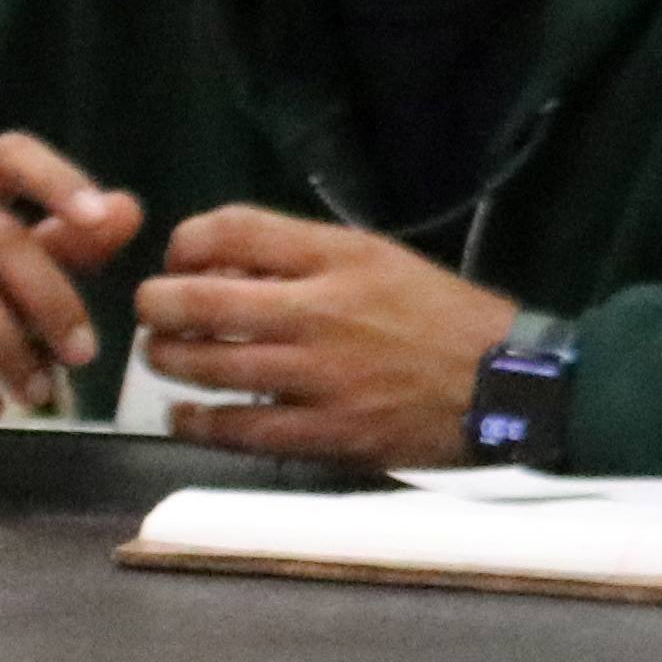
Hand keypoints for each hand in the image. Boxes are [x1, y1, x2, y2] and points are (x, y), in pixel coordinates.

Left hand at [122, 206, 517, 467]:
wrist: (509, 384)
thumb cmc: (443, 316)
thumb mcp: (380, 259)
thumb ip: (305, 257)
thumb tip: (224, 265)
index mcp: (338, 257)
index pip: (234, 228)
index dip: (187, 241)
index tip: (179, 259)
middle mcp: (321, 311)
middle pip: (201, 300)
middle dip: (158, 304)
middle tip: (152, 311)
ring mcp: (320, 377)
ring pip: (209, 366)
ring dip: (168, 360)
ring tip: (163, 356)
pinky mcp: (328, 433)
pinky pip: (240, 430)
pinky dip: (196, 422)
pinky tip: (182, 415)